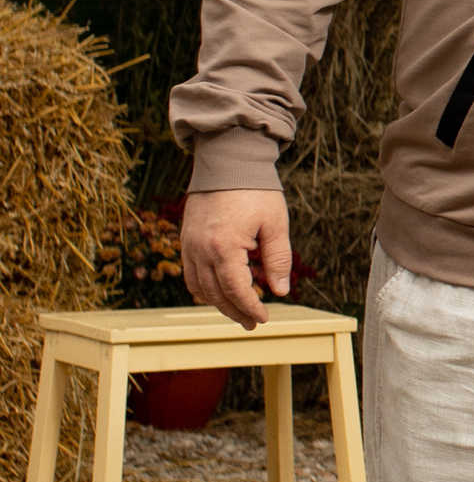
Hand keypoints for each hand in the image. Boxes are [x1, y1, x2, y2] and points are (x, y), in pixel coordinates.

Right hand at [181, 188, 292, 330]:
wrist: (228, 159)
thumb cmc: (255, 189)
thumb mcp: (275, 224)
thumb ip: (278, 259)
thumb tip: (279, 291)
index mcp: (223, 247)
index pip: (235, 291)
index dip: (250, 308)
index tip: (263, 318)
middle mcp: (200, 249)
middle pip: (215, 294)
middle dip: (235, 312)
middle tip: (252, 323)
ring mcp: (189, 244)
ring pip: (199, 287)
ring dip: (218, 303)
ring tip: (238, 311)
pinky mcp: (185, 238)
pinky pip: (190, 273)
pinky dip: (203, 287)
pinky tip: (219, 291)